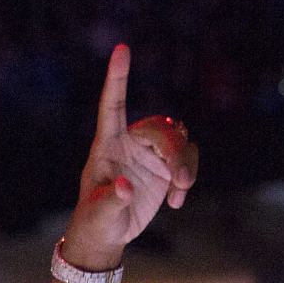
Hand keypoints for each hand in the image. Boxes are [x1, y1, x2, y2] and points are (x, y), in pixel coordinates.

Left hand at [62, 44, 198, 271]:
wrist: (107, 234)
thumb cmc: (95, 221)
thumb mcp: (99, 214)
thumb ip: (111, 200)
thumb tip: (125, 186)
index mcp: (107, 145)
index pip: (112, 104)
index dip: (117, 77)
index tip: (121, 48)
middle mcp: (130, 142)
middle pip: (161, 129)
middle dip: (174, 151)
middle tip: (181, 181)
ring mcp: (150, 154)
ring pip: (180, 141)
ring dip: (185, 164)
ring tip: (179, 192)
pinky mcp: (166, 168)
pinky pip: (188, 159)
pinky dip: (188, 178)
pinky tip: (176, 202)